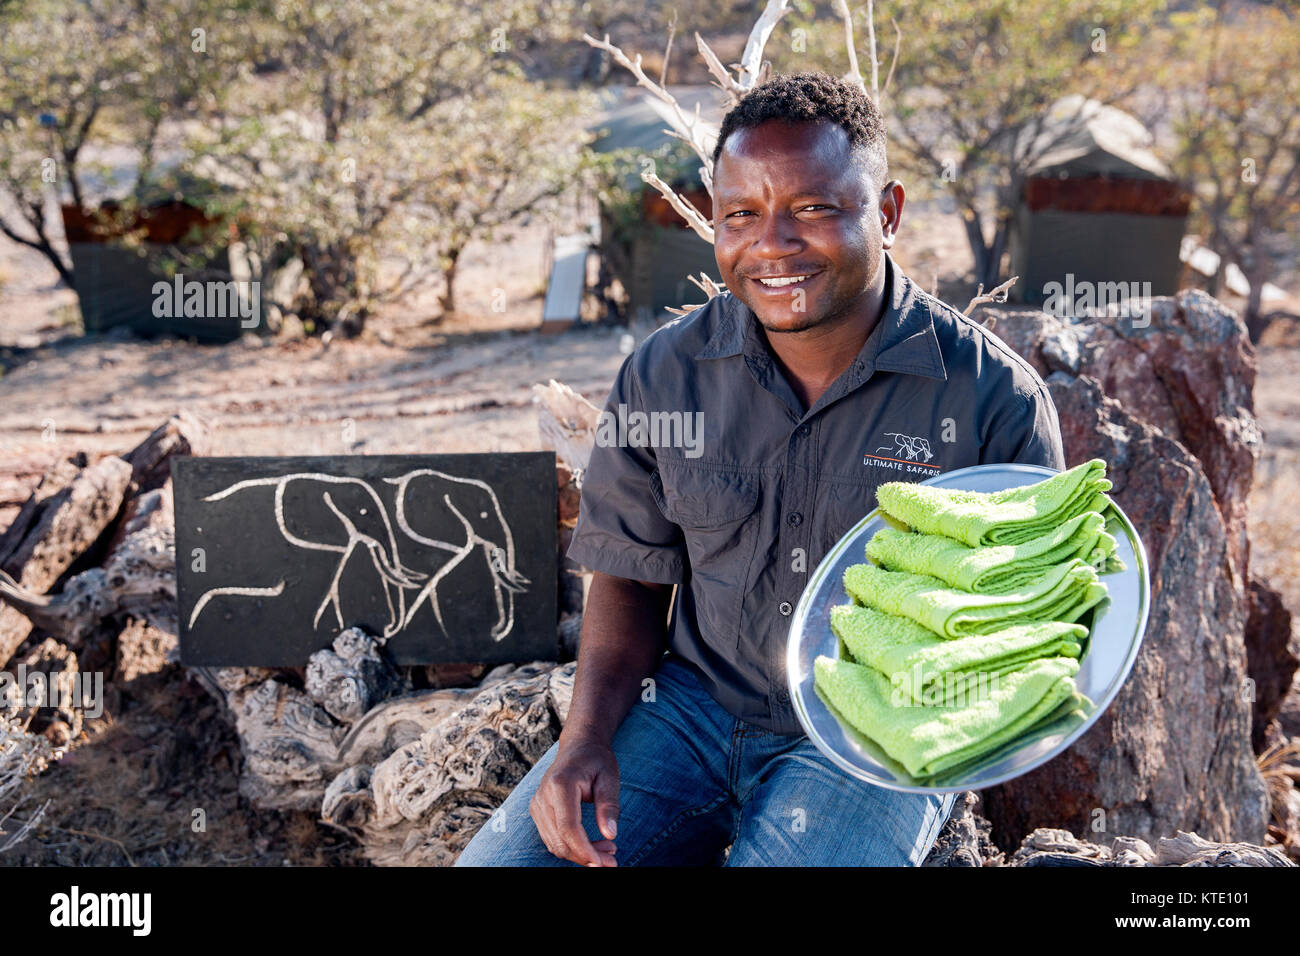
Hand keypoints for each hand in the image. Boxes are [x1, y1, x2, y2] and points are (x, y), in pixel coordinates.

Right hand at [530, 738, 620, 865]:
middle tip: (612, 861)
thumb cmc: (596, 759)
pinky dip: (571, 847)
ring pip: (554, 844)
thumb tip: (610, 834)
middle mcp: (543, 796)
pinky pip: (552, 838)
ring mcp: (537, 804)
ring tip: (607, 852)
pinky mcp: (537, 811)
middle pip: (560, 840)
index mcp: (560, 785)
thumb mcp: (610, 778)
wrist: (578, 745)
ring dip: (579, 854)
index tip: (603, 863)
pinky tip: (592, 846)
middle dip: (585, 856)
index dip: (584, 850)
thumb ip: (609, 806)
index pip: (568, 827)